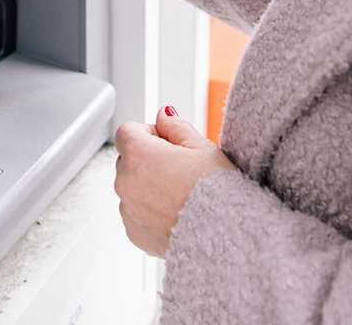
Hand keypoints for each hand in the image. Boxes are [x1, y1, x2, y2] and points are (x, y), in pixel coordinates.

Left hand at [114, 106, 236, 257]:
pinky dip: (150, 211)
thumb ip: (175, 126)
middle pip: (128, 160)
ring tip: (182, 193)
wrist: (226, 236)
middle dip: (148, 159)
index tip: (169, 142)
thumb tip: (163, 115)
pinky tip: (177, 212)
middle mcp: (125, 182)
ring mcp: (128, 210)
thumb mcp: (201, 146)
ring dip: (148, 186)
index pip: (127, 131)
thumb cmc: (216, 190)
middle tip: (180, 168)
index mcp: (138, 155)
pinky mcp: (135, 234)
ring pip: (132, 188)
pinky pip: (137, 214)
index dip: (148, 133)